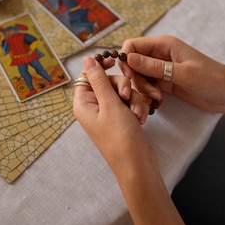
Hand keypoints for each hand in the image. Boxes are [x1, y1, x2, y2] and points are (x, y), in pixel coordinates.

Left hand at [73, 57, 157, 175]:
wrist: (137, 165)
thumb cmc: (121, 138)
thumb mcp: (110, 104)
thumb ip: (99, 79)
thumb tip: (87, 59)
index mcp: (83, 103)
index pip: (88, 75)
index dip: (101, 67)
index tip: (116, 61)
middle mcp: (93, 108)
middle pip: (108, 82)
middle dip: (124, 88)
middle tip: (128, 98)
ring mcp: (108, 115)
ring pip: (122, 93)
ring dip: (134, 100)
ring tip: (137, 115)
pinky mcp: (121, 120)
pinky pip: (130, 104)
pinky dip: (137, 108)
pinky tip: (141, 120)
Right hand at [120, 36, 224, 117]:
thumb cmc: (212, 79)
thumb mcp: (182, 74)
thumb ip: (154, 67)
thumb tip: (128, 58)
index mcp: (164, 44)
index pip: (132, 45)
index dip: (126, 60)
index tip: (131, 77)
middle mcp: (160, 55)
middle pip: (133, 63)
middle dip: (136, 80)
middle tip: (150, 94)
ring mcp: (162, 70)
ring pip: (139, 77)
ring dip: (143, 90)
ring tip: (157, 99)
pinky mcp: (166, 83)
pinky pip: (148, 87)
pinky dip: (148, 96)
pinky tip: (158, 103)